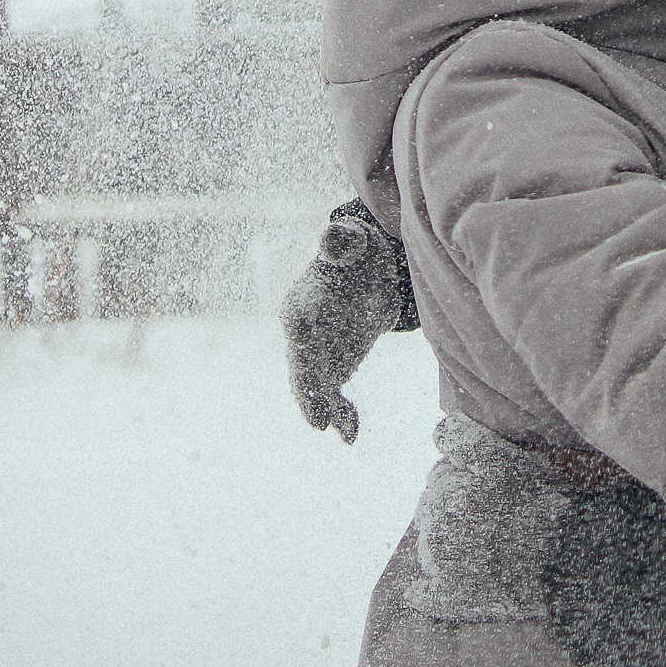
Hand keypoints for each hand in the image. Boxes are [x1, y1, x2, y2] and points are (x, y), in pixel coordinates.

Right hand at [282, 201, 413, 441]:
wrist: (366, 270)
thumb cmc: (356, 252)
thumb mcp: (352, 244)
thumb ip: (341, 242)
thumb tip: (334, 233)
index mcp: (300, 304)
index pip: (298, 331)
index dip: (303, 354)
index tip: (310, 375)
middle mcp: (301, 334)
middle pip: (301, 367)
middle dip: (309, 393)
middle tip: (319, 419)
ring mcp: (315, 355)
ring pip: (315, 388)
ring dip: (327, 410)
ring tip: (347, 431)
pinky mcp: (331, 369)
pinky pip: (332, 396)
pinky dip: (341, 414)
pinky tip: (352, 433)